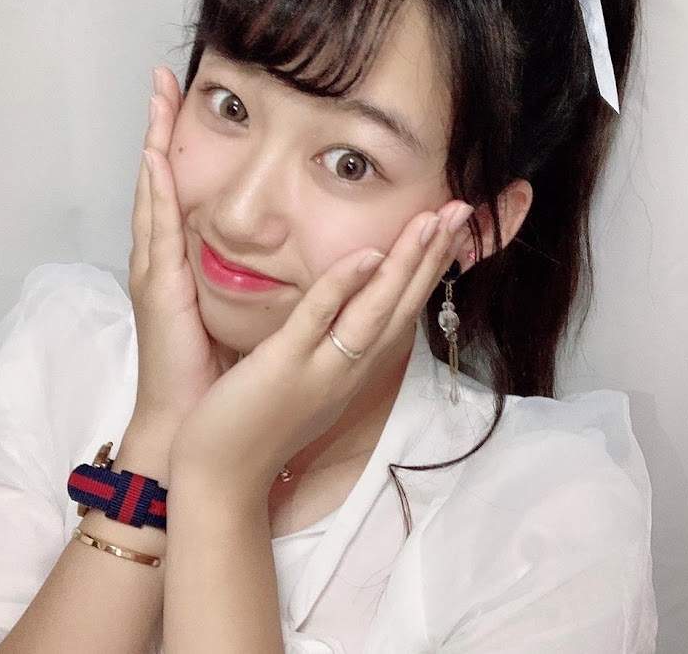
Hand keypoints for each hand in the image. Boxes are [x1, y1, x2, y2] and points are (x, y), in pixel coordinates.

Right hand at [128, 66, 224, 432]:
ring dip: (154, 141)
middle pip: (162, 178)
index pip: (183, 190)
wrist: (194, 424)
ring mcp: (156, 270)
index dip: (181, 144)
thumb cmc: (218, 370)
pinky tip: (155, 154)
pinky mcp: (158, 289)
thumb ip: (250, 273)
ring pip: (155, 192)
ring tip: (156, 94)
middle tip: (161, 78)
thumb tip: (282, 248)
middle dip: (160, 126)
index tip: (185, 99)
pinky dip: (156, 191)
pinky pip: (158, 231)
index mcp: (185, 261)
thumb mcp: (241, 310)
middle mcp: (164, 258)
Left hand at [168, 200, 474, 497]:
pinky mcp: (285, 367)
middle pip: (403, 303)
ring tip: (435, 220)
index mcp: (355, 367)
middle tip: (464, 209)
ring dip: (407, 262)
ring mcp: (321, 369)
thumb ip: (329, 339)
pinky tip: (367, 255)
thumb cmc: (259, 422)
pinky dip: (344, 286)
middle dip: (433, 254)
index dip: (429, 268)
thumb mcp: (308, 377)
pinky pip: (318, 320)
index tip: (451, 228)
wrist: (223, 478)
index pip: (402, 309)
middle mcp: (350, 368)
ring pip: (375, 309)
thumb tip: (346, 298)